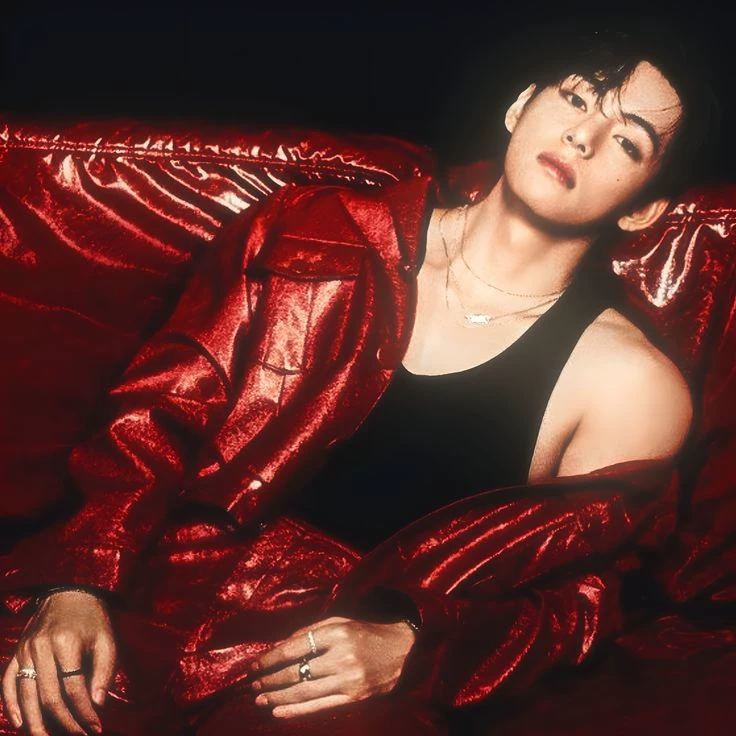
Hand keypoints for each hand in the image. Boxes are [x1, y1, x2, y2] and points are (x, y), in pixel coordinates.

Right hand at [1, 591, 116, 734]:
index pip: (74, 687)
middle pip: (49, 696)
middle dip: (65, 722)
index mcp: (67, 642)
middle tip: (78, 735)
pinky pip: (8, 683)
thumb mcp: (107, 639)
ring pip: (26, 695)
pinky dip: (11, 706)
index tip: (96, 728)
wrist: (69, 593)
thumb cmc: (92, 618)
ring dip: (36, 722)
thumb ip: (105, 670)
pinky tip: (21, 723)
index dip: (84, 712)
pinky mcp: (16, 653)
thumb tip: (98, 703)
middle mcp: (42, 647)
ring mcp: (25, 651)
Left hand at [250, 616, 415, 718]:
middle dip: (270, 679)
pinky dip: (296, 711)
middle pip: (296, 672)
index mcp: (336, 633)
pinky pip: (319, 706)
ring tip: (259, 699)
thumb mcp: (339, 622)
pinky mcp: (354, 697)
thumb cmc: (365, 632)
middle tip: (253, 684)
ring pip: (304, 691)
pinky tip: (278, 711)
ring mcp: (348, 679)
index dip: (271, 657)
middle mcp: (341, 656)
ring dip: (277, 696)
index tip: (254, 664)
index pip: (294, 647)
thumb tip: (279, 645)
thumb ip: (309, 631)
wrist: (402, 650)